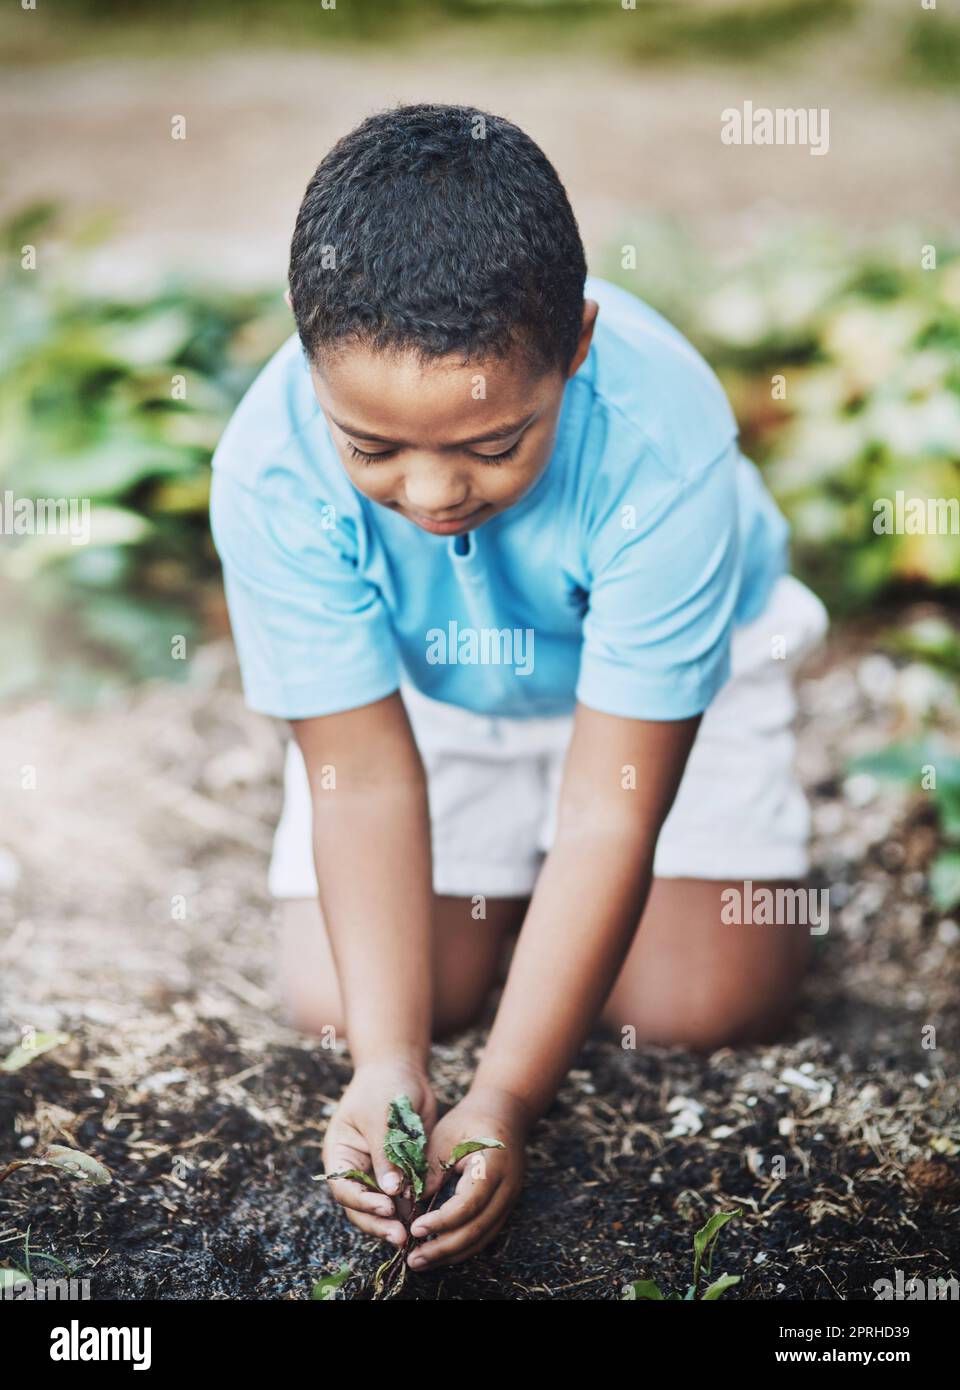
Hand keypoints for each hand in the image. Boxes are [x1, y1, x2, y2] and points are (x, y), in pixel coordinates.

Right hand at [322, 1057, 435, 1248]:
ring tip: (414, 1234)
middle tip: (401, 1236)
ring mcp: (377, 1172)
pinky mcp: (399, 1171)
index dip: (363, 1203)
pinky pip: (403, 1196)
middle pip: (361, 1206)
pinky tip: (424, 1217)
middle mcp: (356, 1168)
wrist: (403, 1069)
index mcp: (340, 1154)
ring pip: (382, 1206)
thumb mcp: (382, 1117)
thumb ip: (385, 1155)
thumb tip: (392, 1193)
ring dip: (397, 1220)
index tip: (387, 1208)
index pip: (344, 1188)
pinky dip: (411, 1207)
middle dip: (379, 1222)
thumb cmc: (384, 1086)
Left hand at [405, 1085, 532, 1270]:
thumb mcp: (445, 1136)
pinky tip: (438, 1252)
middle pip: (478, 1229)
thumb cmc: (469, 1120)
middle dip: (444, 1248)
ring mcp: (510, 1200)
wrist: (504, 1112)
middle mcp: (508, 1188)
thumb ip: (429, 1169)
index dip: (442, 1220)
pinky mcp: (504, 1207)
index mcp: (493, 1165)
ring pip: (482, 1238)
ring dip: (451, 1254)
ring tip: (421, 1262)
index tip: (414, 1229)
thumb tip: (408, 1204)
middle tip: (413, 1260)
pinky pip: (484, 1234)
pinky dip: (461, 1246)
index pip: (469, 1203)